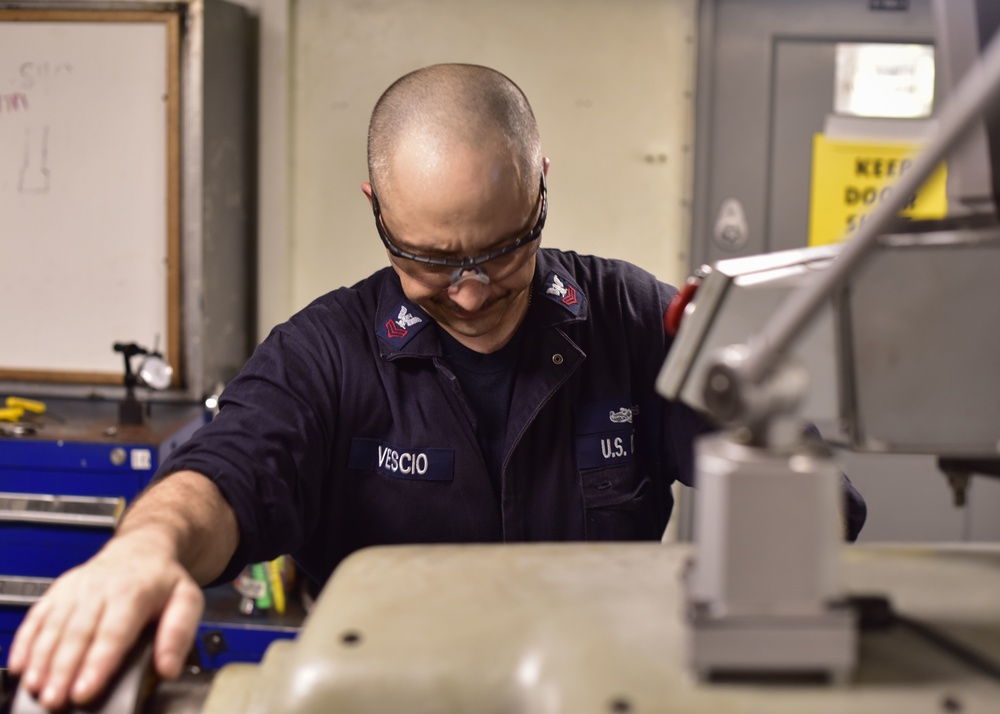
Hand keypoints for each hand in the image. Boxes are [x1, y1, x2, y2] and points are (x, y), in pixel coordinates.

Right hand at [7, 531, 204, 710]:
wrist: (143, 548)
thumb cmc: (163, 579)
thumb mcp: (187, 600)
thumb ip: (179, 634)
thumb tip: (169, 668)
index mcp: (135, 592)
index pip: (114, 632)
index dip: (98, 664)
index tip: (85, 691)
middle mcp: (101, 589)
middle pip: (78, 633)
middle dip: (64, 670)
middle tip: (56, 700)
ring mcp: (76, 589)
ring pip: (53, 626)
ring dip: (41, 660)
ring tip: (37, 689)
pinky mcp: (58, 592)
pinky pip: (37, 616)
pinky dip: (25, 642)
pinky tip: (20, 666)